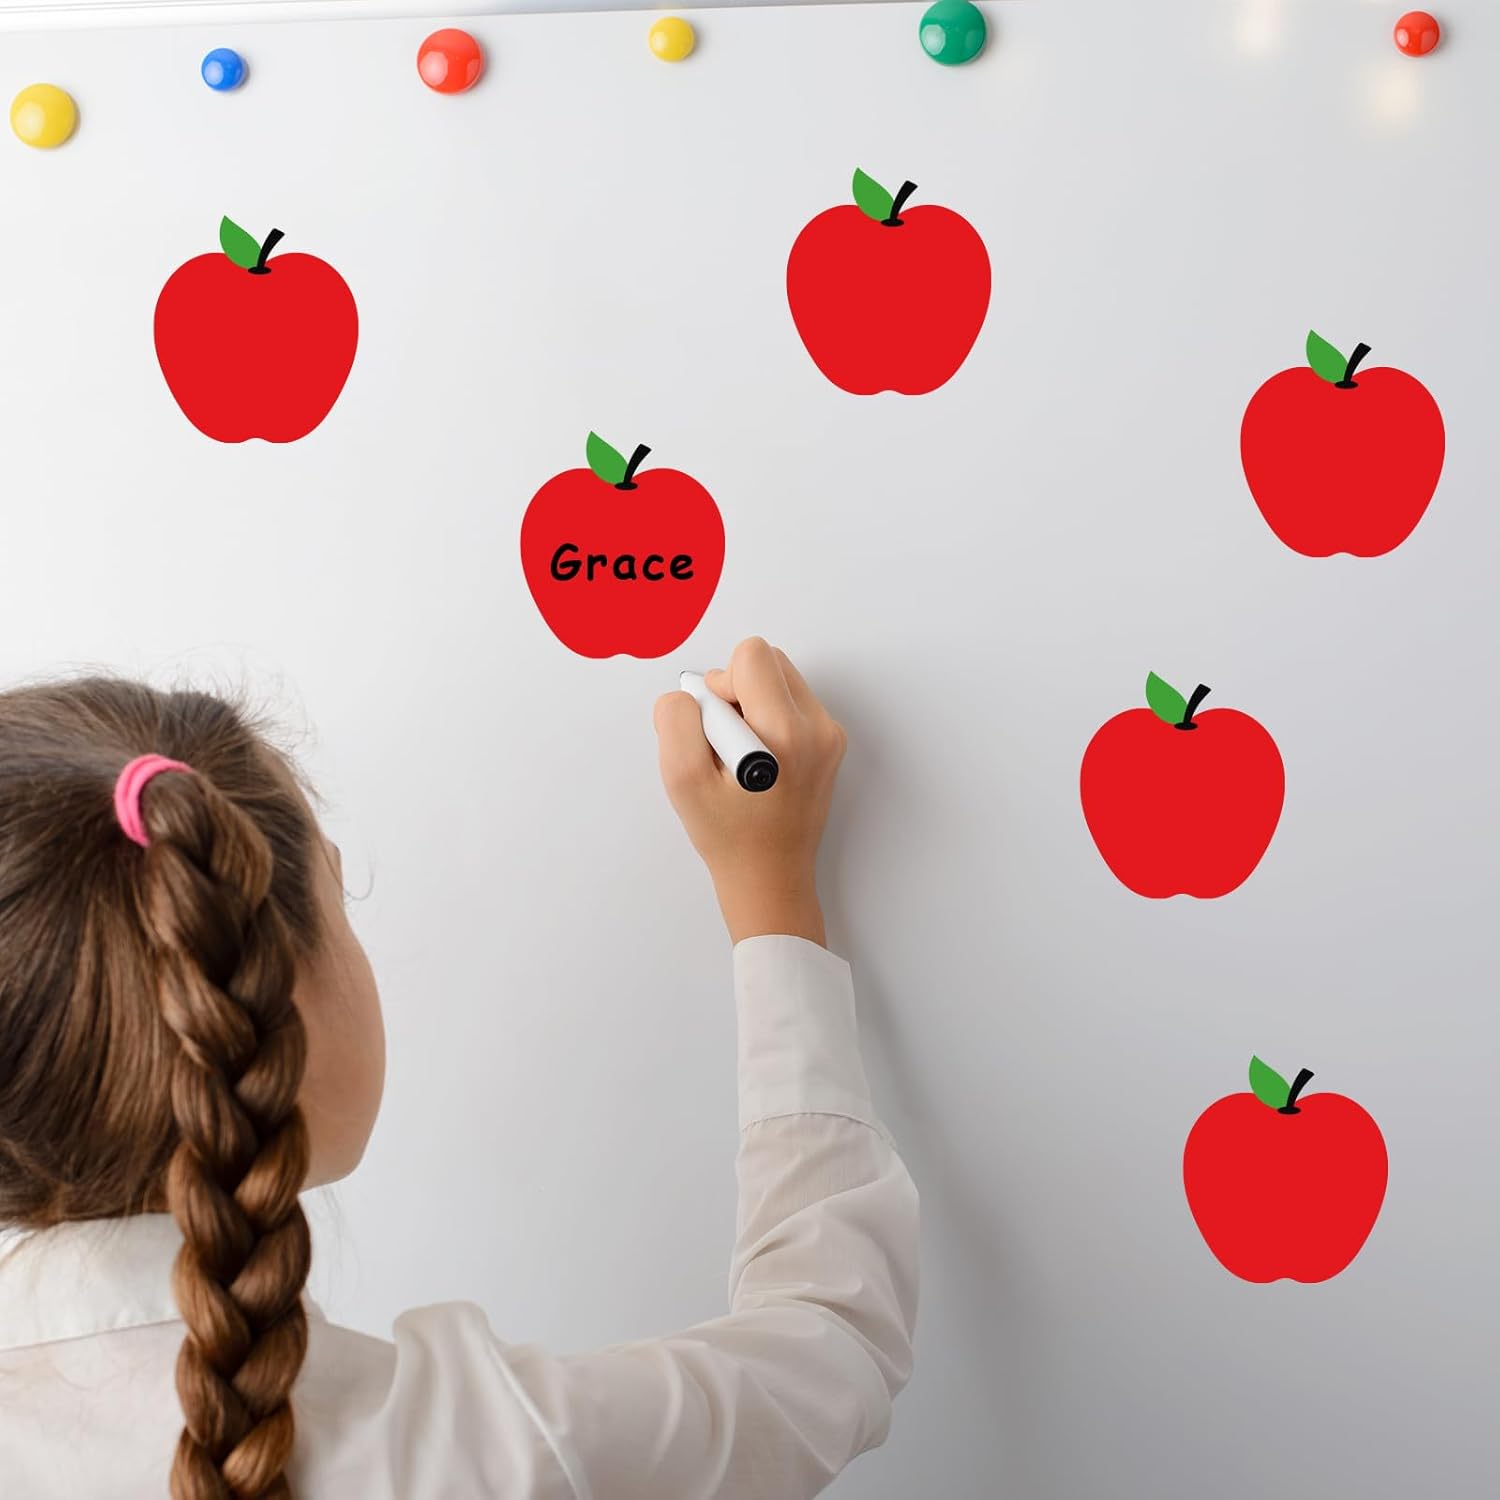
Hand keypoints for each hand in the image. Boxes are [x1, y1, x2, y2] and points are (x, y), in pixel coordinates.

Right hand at [654, 637, 845, 945]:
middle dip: (737, 689)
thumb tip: (691, 693)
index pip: (752, 656)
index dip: (720, 684)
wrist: (770, 878)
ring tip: (741, 753)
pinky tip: (759, 760)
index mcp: (785, 731)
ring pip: (780, 679)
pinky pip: (792, 703)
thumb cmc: (728, 836)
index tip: (715, 727)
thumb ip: (677, 720)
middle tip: (724, 740)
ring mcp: (829, 735)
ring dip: (752, 702)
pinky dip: (768, 718)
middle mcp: (817, 727)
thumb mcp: (682, 779)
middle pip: (769, 660)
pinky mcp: (830, 744)